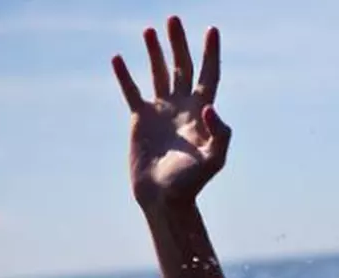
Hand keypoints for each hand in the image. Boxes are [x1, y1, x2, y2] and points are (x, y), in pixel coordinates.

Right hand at [111, 16, 228, 208]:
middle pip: (182, 67)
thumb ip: (220, 133)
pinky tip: (118, 58)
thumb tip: (210, 107)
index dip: (210, 53)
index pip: (208, 74)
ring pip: (158, 74)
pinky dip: (125, 75)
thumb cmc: (191, 182)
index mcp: (202, 113)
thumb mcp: (214, 160)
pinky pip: (131, 91)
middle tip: (173, 18)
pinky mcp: (140, 119)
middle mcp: (182, 107)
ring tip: (150, 30)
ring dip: (155, 52)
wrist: (164, 197)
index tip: (212, 29)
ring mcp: (161, 112)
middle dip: (178, 43)